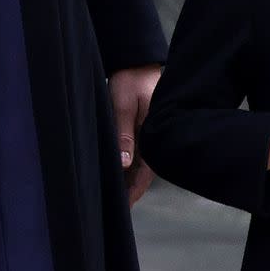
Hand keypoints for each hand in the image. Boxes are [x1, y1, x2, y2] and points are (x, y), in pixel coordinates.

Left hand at [109, 65, 162, 206]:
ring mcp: (151, 137)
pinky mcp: (146, 131)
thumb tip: (123, 164)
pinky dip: (128, 166)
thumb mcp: (123, 106)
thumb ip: (124, 134)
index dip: (132, 193)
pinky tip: (119, 172)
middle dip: (129, 191)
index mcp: (154, 137)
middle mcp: (155, 140)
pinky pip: (138, 154)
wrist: (138, 62)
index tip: (122, 209)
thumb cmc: (131, 81)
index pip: (143, 175)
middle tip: (114, 208)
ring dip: (128, 180)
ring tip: (114, 195)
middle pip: (142, 175)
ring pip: (139, 166)